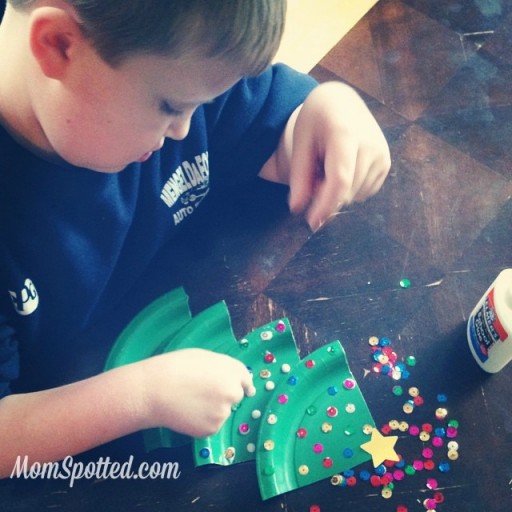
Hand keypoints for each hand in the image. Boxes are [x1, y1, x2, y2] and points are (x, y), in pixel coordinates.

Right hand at [137, 349, 254, 437]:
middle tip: (202, 394)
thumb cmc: (175, 367)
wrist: (155, 390)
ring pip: (222, 412)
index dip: (244, 384)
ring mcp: (223, 412)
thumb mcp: (203, 357)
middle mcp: (233, 391)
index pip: (245, 378)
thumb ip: (221, 367)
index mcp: (232, 370)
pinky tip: (187, 413)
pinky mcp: (212, 429)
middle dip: (224, 396)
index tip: (246, 389)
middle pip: (235, 396)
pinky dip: (202, 422)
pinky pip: (211, 425)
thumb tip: (229, 378)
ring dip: (212, 410)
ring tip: (189, 402)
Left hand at [288, 82, 390, 230]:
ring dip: (336, 193)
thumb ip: (299, 176)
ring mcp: (382, 155)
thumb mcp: (301, 142)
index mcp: (346, 134)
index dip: (326, 205)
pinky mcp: (386, 164)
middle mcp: (371, 145)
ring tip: (326, 166)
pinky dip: (348, 189)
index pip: (340, 179)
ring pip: (353, 196)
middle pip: (346, 191)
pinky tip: (341, 168)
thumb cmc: (316, 121)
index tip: (312, 222)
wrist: (340, 103)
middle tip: (312, 177)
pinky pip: (362, 192)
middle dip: (325, 197)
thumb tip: (297, 209)